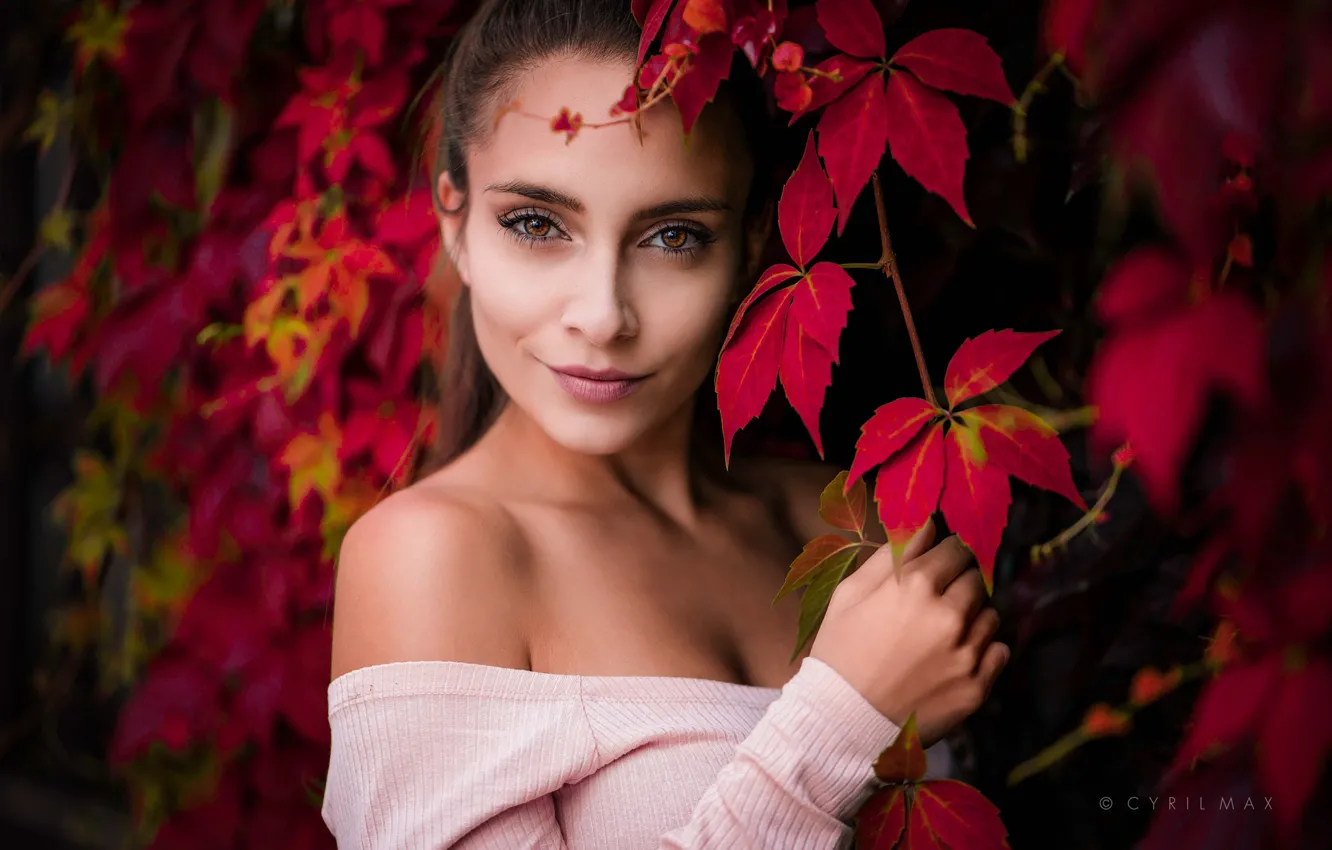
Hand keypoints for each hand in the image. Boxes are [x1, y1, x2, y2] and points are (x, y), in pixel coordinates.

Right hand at [808, 519, 1008, 746]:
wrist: (841, 723)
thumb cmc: (840, 652)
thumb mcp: (850, 594)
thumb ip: (891, 555)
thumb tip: (925, 524)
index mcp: (916, 585)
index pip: (956, 548)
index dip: (946, 554)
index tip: (938, 564)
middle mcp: (948, 615)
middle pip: (976, 578)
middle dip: (959, 584)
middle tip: (936, 603)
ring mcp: (966, 653)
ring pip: (990, 614)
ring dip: (972, 618)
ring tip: (940, 635)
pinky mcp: (977, 686)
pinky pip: (1000, 651)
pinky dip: (983, 651)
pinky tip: (952, 659)